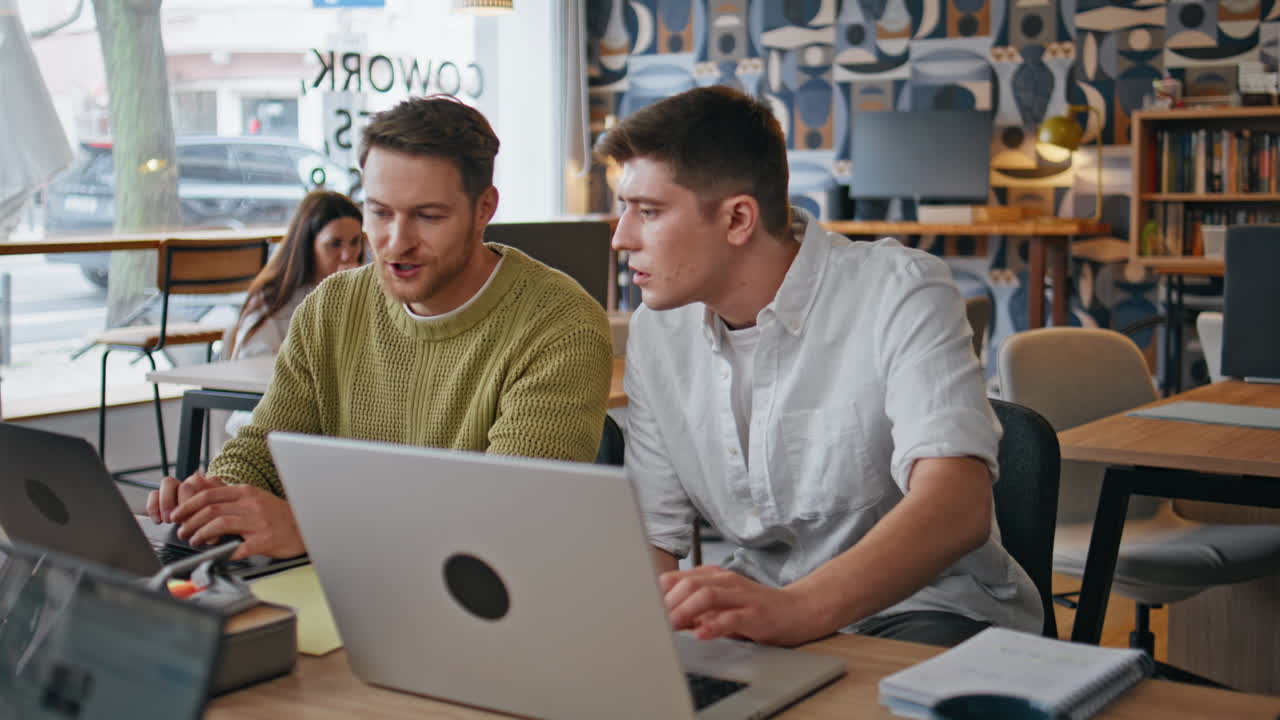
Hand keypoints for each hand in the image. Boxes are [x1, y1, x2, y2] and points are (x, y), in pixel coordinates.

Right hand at [147, 470, 216, 523]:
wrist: (210, 522)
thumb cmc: (215, 523)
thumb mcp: (218, 525)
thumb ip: (216, 528)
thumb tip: (213, 539)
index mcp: (211, 484)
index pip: (201, 488)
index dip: (192, 506)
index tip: (190, 522)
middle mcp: (195, 482)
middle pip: (184, 486)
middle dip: (181, 506)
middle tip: (179, 521)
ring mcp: (179, 486)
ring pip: (168, 482)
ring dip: (166, 503)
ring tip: (168, 520)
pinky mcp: (164, 494)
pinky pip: (154, 494)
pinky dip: (153, 506)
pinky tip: (157, 521)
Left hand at [167, 475, 305, 559]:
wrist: (304, 527)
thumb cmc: (276, 514)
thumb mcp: (251, 496)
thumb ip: (225, 491)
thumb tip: (198, 481)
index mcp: (246, 492)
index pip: (209, 494)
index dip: (187, 504)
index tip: (176, 514)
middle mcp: (251, 504)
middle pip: (211, 509)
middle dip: (190, 521)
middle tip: (181, 531)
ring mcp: (258, 522)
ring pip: (220, 524)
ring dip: (200, 534)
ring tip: (194, 541)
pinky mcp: (264, 541)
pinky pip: (238, 547)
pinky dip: (223, 552)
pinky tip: (215, 554)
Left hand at [659, 565, 822, 646]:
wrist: (798, 610)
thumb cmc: (757, 608)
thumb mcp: (722, 605)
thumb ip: (695, 609)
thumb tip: (665, 617)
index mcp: (716, 577)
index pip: (680, 578)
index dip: (659, 592)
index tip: (645, 607)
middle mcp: (727, 582)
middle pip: (689, 584)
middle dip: (669, 603)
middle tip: (654, 620)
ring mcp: (742, 597)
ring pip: (707, 596)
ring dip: (685, 611)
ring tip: (671, 625)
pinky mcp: (756, 615)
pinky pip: (731, 618)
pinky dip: (713, 626)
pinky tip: (701, 634)